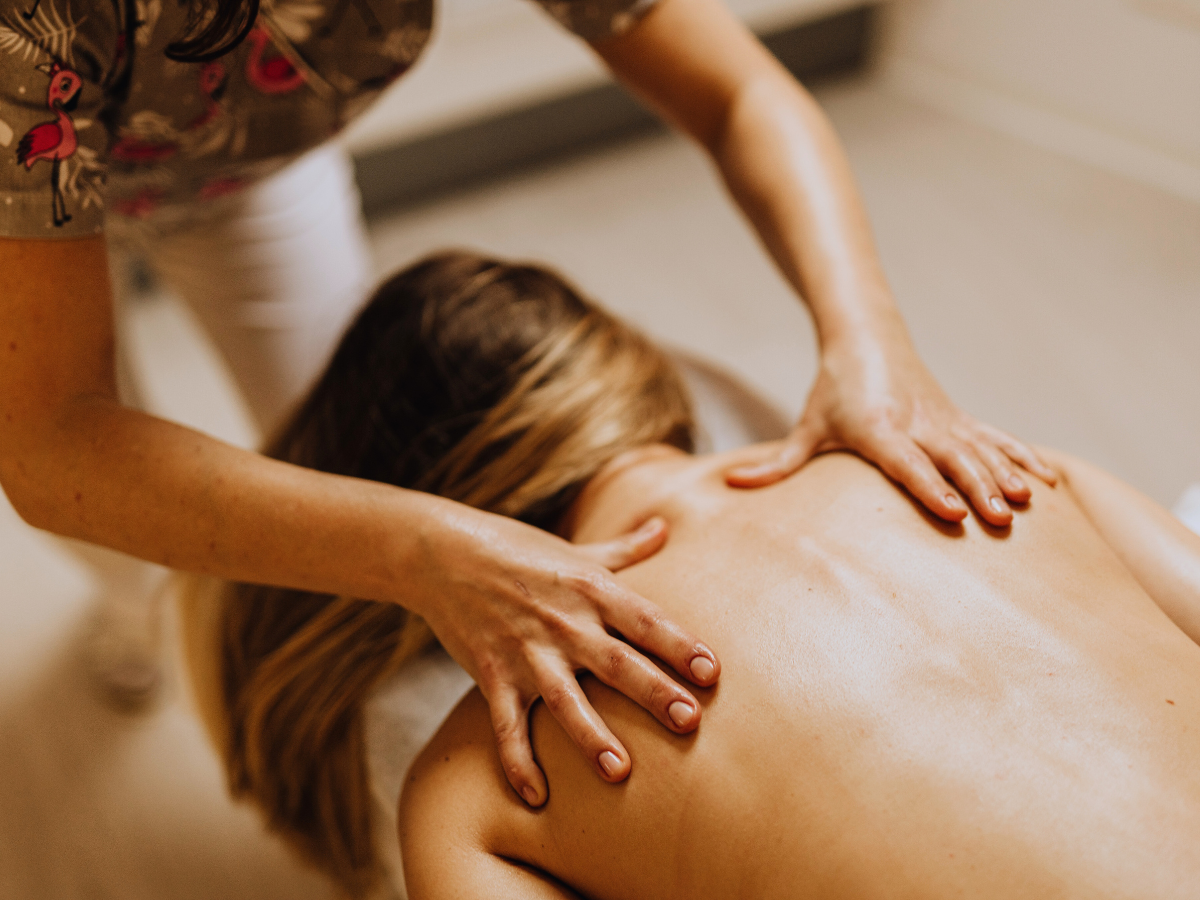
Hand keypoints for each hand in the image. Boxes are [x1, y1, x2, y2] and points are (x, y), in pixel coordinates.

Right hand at [409, 501, 719, 806]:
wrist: (441, 553)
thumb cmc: (517, 549)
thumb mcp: (575, 548)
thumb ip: (624, 548)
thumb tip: (664, 526)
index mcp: (590, 588)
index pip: (644, 618)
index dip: (679, 644)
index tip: (711, 671)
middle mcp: (563, 621)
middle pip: (616, 661)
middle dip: (653, 691)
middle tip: (689, 721)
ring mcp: (525, 651)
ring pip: (565, 699)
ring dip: (592, 735)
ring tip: (620, 771)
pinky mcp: (491, 675)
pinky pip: (507, 726)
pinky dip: (518, 762)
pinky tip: (537, 797)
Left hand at [726, 335, 1055, 525]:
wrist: (866, 339)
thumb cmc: (832, 391)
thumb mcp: (806, 426)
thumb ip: (776, 463)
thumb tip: (731, 482)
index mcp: (878, 429)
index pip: (907, 462)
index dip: (929, 485)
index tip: (952, 511)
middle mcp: (916, 423)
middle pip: (952, 458)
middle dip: (977, 488)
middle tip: (998, 518)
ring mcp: (943, 419)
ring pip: (980, 449)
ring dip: (1004, 475)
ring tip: (1025, 504)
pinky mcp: (959, 417)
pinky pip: (997, 438)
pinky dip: (1023, 457)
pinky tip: (1048, 482)